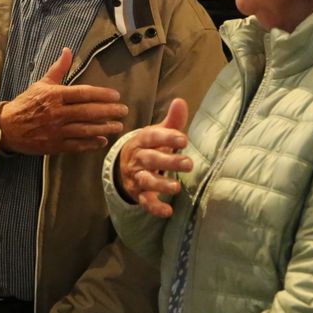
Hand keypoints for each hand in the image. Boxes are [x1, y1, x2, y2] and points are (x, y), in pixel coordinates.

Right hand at [0, 48, 126, 154]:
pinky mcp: (54, 145)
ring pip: (85, 130)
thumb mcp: (42, 83)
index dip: (102, 95)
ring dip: (104, 128)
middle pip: (88, 112)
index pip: (83, 93)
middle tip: (124, 111)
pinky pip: (77, 145)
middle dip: (109, 112)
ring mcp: (56, 130)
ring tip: (118, 126)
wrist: (8, 127)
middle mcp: (57, 113)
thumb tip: (68, 50)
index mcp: (55, 95)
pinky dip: (91, 143)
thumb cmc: (27, 103)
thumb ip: (58, 69)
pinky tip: (102, 141)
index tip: (116, 96)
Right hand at [117, 98, 191, 217]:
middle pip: (150, 159)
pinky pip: (145, 202)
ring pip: (146, 181)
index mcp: (142, 141)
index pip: (153, 137)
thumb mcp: (158, 133)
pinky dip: (155, 208)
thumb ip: (172, 120)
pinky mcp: (139, 194)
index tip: (184, 140)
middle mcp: (137, 159)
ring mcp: (137, 177)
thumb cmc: (149, 147)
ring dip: (161, 184)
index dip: (167, 138)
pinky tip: (167, 211)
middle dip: (168, 161)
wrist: (124, 167)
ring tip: (177, 187)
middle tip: (188, 164)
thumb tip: (180, 100)